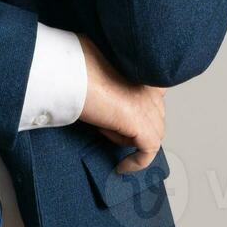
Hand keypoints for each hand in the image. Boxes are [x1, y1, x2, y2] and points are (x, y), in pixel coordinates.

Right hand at [77, 34, 166, 172]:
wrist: (72, 74)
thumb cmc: (76, 64)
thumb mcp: (94, 60)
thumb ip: (105, 71)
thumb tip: (95, 70)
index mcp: (141, 67)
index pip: (154, 89)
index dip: (141, 103)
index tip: (124, 114)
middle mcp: (151, 86)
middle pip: (154, 113)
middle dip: (133, 122)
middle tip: (105, 121)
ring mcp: (149, 106)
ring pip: (152, 131)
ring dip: (129, 137)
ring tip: (104, 131)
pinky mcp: (143, 126)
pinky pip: (148, 150)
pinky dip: (137, 162)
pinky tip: (122, 166)